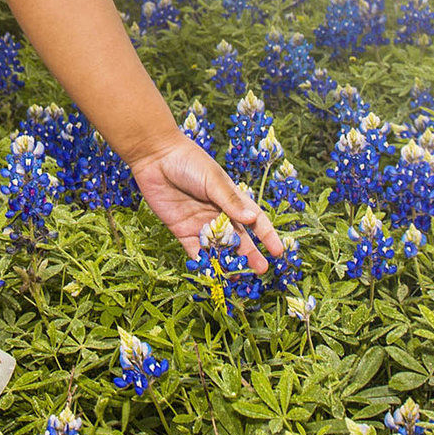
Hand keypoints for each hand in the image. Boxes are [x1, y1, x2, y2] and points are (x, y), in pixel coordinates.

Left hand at [131, 138, 285, 274]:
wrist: (156, 157)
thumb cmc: (189, 162)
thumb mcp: (213, 180)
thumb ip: (230, 201)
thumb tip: (252, 219)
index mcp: (231, 198)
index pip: (255, 220)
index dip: (267, 235)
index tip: (278, 251)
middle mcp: (218, 213)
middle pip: (238, 238)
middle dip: (249, 254)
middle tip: (260, 270)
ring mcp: (200, 223)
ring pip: (218, 247)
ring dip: (227, 261)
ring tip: (236, 277)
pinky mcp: (181, 230)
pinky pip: (195, 250)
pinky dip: (203, 262)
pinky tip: (212, 273)